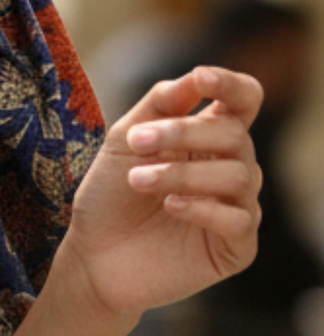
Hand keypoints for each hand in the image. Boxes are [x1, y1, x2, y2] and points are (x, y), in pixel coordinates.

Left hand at [62, 65, 262, 321]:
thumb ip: (159, 106)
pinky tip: (170, 206)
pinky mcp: (236, 248)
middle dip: (184, 133)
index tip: (201, 78)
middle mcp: (231, 169)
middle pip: (236, 134)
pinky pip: (239, 220)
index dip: (231, 85)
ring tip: (138, 180)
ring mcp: (238, 208)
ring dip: (183, 173)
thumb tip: (194, 78)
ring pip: (239, 176)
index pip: (244, 101)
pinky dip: (204, 208)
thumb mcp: (124, 142)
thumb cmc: (109, 197)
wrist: (91, 257)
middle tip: (137, 142)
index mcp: (209, 138)